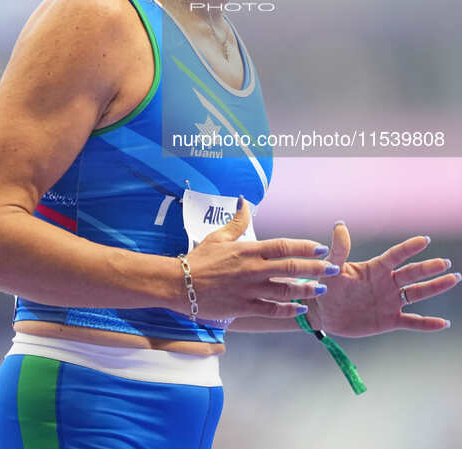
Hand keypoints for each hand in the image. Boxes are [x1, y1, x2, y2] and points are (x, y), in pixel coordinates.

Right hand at [185, 197, 339, 321]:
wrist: (180, 284)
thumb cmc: (199, 259)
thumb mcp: (219, 236)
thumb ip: (237, 221)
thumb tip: (244, 202)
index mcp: (248, 250)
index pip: (283, 246)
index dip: (304, 247)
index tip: (320, 248)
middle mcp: (252, 269)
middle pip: (290, 267)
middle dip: (314, 268)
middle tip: (331, 269)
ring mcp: (249, 290)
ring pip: (285, 290)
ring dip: (306, 290)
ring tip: (321, 289)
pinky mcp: (243, 307)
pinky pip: (271, 310)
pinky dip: (288, 309)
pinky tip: (301, 308)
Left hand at [307, 221, 459, 336]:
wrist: (322, 312)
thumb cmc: (326, 286)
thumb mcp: (331, 268)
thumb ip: (339, 249)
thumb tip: (340, 225)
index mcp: (374, 269)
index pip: (395, 256)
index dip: (408, 248)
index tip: (424, 240)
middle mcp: (386, 283)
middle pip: (411, 274)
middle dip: (429, 268)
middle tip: (446, 264)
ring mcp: (389, 301)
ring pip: (417, 293)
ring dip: (435, 287)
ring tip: (453, 279)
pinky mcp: (389, 320)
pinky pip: (412, 322)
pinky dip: (428, 324)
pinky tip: (443, 323)